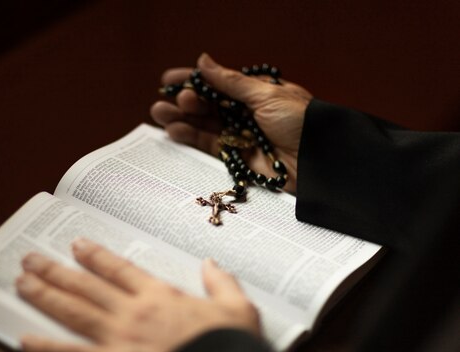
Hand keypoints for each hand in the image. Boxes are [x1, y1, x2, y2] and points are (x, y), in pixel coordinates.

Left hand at [16, 238, 260, 351]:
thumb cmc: (230, 348)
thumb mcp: (237, 308)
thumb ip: (222, 283)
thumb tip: (211, 264)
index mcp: (160, 295)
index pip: (119, 269)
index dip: (95, 256)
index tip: (77, 245)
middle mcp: (133, 311)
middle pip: (87, 286)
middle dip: (57, 271)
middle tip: (32, 259)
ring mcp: (119, 337)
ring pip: (74, 310)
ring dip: (45, 295)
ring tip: (22, 282)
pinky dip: (47, 350)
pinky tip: (24, 342)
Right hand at [150, 53, 312, 193]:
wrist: (319, 161)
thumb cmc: (300, 121)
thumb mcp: (265, 94)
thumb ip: (230, 81)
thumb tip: (203, 61)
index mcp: (256, 93)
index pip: (218, 83)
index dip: (194, 81)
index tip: (169, 80)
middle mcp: (246, 113)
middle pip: (208, 105)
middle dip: (185, 102)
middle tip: (169, 101)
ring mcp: (241, 136)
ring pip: (204, 125)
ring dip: (182, 120)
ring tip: (159, 114)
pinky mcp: (238, 159)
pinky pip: (209, 146)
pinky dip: (191, 138)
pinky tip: (174, 131)